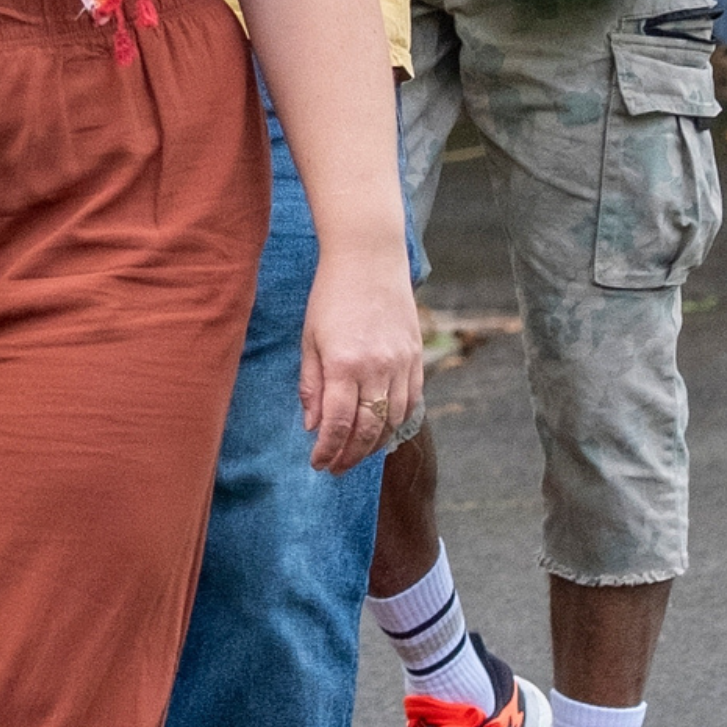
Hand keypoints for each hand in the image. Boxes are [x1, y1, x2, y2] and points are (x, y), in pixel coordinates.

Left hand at [297, 252, 431, 473]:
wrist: (369, 258)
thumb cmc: (331, 295)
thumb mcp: (310, 339)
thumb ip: (311, 385)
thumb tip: (312, 426)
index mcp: (343, 365)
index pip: (337, 424)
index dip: (327, 451)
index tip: (318, 464)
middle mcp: (376, 369)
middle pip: (367, 430)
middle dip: (350, 456)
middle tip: (336, 468)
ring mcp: (401, 364)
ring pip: (393, 421)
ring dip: (375, 445)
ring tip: (357, 453)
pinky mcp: (416, 357)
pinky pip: (411, 401)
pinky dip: (397, 422)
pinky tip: (382, 429)